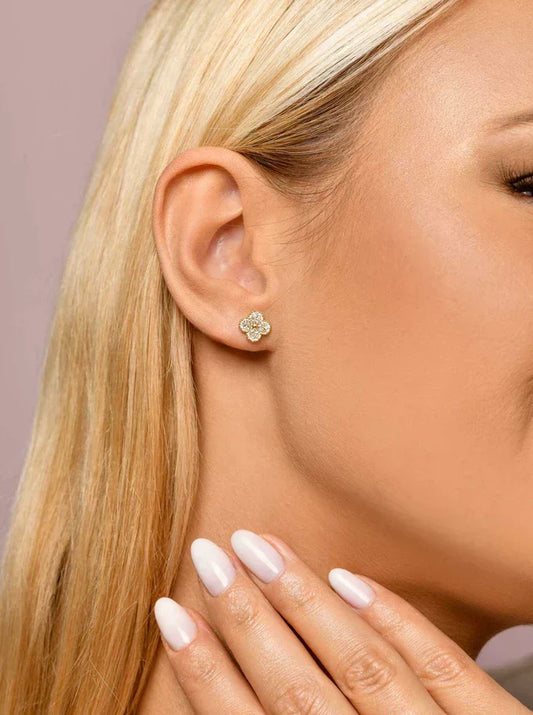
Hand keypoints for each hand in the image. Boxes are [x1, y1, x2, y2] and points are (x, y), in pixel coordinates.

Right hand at [154, 530, 529, 712]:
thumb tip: (232, 704)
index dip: (205, 673)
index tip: (170, 614)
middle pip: (298, 692)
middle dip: (246, 619)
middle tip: (208, 555)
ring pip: (363, 664)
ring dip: (305, 600)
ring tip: (260, 546)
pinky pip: (442, 666)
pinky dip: (393, 618)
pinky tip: (349, 577)